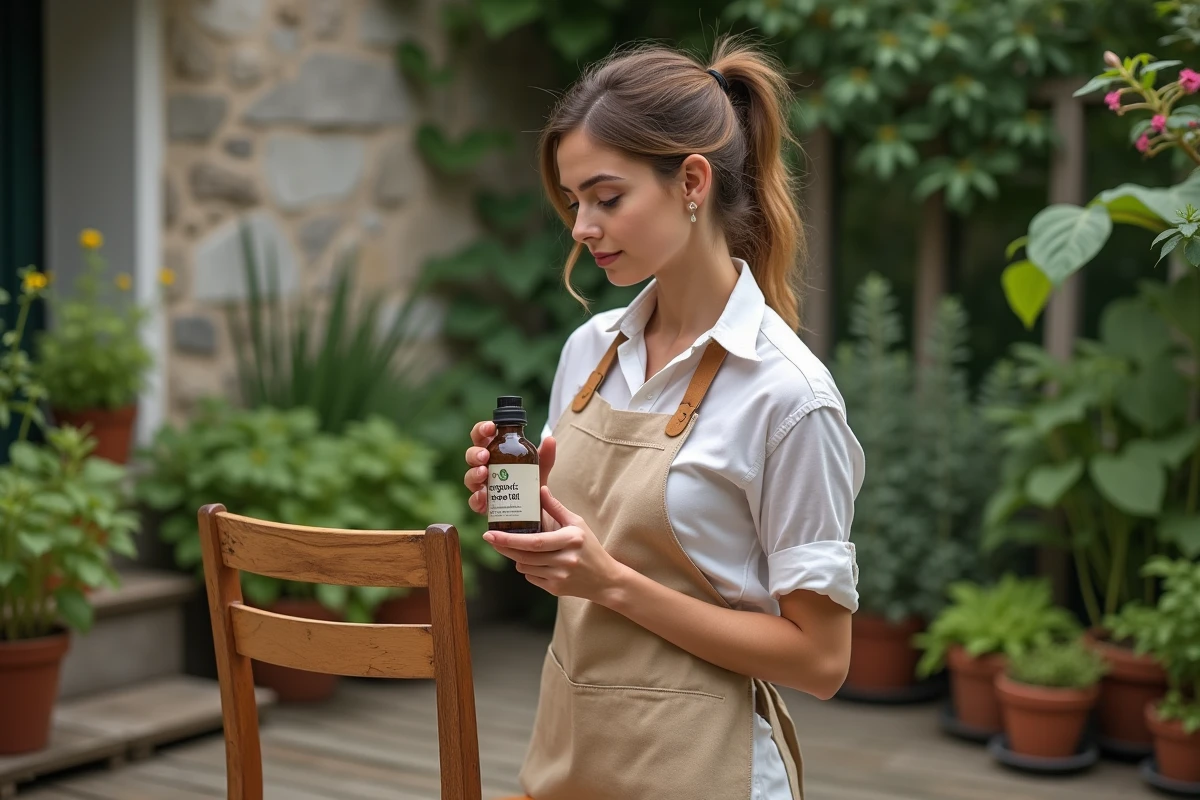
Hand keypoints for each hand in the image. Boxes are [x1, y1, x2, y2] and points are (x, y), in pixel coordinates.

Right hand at [464, 421, 556, 521]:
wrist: (533, 508)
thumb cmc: (529, 481)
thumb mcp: (539, 468)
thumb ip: (545, 455)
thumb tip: (550, 439)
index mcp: (494, 452)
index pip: (482, 436)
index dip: (482, 429)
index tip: (491, 428)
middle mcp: (484, 467)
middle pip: (471, 455)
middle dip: (475, 453)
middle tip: (485, 455)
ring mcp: (482, 485)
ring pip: (469, 477)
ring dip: (474, 473)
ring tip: (484, 473)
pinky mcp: (483, 504)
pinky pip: (473, 501)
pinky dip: (476, 498)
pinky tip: (483, 495)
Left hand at [484, 485, 626, 603]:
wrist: (605, 579)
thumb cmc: (590, 547)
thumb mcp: (577, 523)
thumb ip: (556, 508)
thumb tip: (540, 490)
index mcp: (570, 540)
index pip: (534, 542)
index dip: (510, 539)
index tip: (491, 534)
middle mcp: (565, 560)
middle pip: (525, 556)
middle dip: (504, 547)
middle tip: (490, 538)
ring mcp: (559, 577)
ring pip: (524, 567)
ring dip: (517, 557)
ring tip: (520, 547)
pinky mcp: (555, 589)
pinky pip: (531, 577)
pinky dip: (528, 568)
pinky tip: (536, 561)